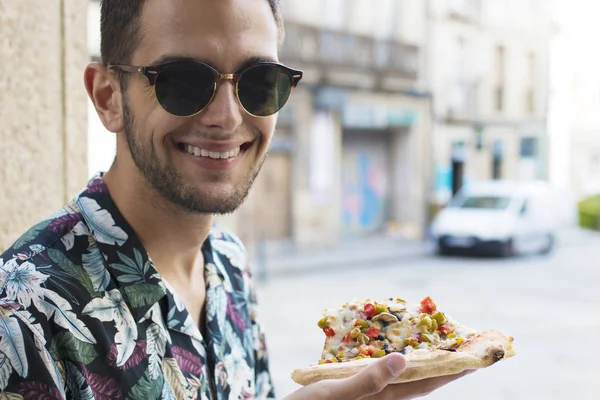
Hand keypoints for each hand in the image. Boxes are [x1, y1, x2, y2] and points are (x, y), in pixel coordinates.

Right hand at [283, 353, 472, 399]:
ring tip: (440, 345)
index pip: (426, 382)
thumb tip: (402, 360)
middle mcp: (382, 398)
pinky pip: (387, 374)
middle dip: (446, 365)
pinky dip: (399, 361)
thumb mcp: (335, 394)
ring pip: (406, 377)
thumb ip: (367, 380)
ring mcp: (371, 395)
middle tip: (467, 347)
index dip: (452, 370)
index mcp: (382, 398)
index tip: (476, 357)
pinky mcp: (358, 390)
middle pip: (422, 380)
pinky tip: (396, 352)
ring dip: (425, 362)